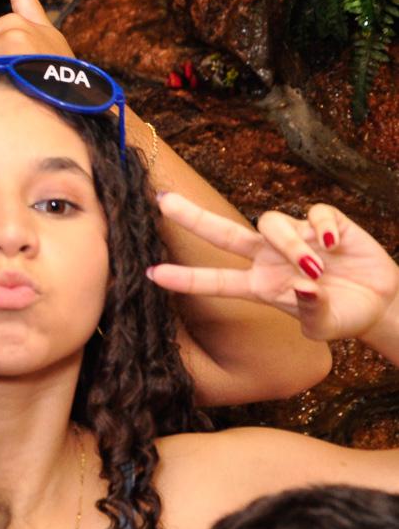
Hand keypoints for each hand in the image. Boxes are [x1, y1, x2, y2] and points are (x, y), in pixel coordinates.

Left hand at [148, 193, 398, 341]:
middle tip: (162, 203)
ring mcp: (294, 237)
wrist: (381, 302)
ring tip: (317, 269)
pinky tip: (335, 242)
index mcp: (260, 286)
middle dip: (192, 217)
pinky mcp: (325, 222)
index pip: (215, 280)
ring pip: (271, 223)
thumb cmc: (344, 316)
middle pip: (222, 232)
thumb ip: (311, 310)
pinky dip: (321, 225)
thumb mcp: (325, 325)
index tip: (151, 274)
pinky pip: (314, 212)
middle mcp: (268, 258)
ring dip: (291, 245)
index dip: (185, 278)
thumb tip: (302, 287)